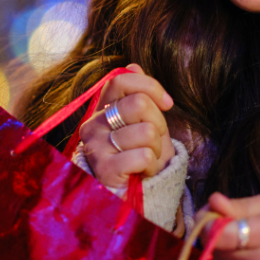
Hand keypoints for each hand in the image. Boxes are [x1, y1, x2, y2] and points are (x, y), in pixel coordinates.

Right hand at [78, 64, 174, 188]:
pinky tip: (142, 173)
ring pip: (146, 132)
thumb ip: (138, 94)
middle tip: (154, 141)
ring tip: (147, 159)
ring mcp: (95, 147)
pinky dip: (152, 166)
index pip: (122, 80)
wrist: (134, 193)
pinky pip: (144, 156)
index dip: (150, 86)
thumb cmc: (139, 154)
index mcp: (101, 108)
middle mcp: (92, 124)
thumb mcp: (143, 121)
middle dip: (159, 123)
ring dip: (157, 149)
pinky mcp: (104, 170)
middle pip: (139, 104)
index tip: (167, 104)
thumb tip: (133, 65)